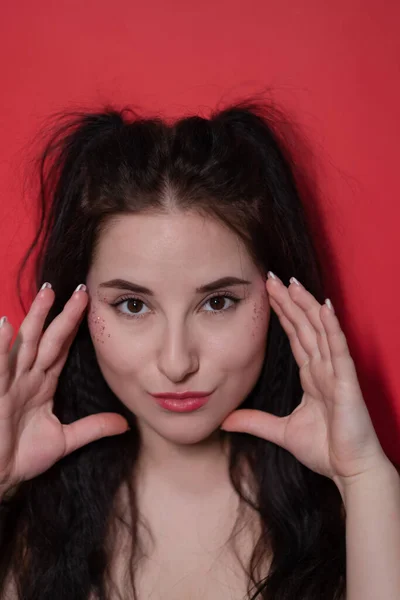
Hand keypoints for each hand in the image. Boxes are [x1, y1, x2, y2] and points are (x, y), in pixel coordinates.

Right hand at [0, 284, 128, 497]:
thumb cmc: (21, 457)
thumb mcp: (65, 440)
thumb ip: (93, 427)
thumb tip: (125, 423)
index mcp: (42, 384)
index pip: (61, 349)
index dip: (74, 327)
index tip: (89, 306)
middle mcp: (27, 377)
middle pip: (47, 339)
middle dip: (62, 314)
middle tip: (80, 291)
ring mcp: (10, 382)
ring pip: (25, 344)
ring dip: (35, 319)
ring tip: (47, 294)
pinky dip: (1, 346)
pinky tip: (4, 325)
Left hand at [220, 272, 388, 489]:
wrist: (349, 471)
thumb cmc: (325, 450)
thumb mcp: (281, 431)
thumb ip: (254, 422)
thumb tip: (225, 420)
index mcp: (311, 376)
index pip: (294, 337)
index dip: (282, 314)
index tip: (268, 294)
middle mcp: (323, 368)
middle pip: (304, 327)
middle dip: (289, 301)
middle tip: (273, 277)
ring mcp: (336, 372)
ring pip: (319, 331)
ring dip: (307, 306)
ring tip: (293, 283)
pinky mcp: (346, 382)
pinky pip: (338, 349)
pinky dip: (331, 328)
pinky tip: (324, 308)